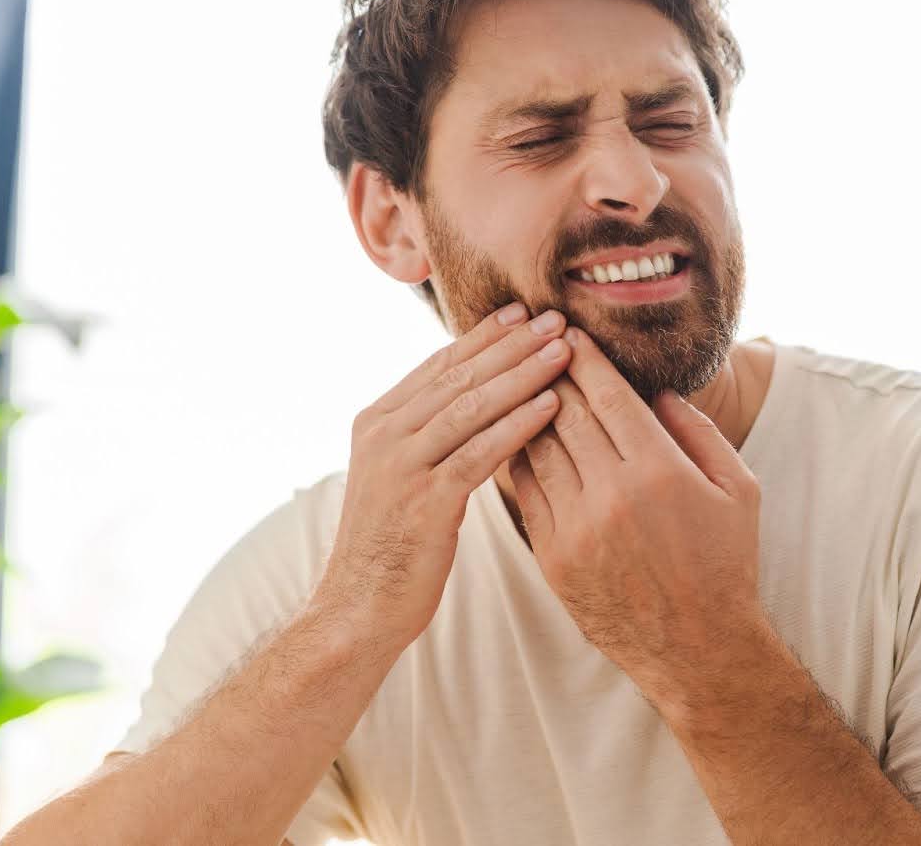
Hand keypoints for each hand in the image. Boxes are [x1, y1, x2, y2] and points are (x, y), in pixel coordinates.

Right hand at [314, 302, 571, 653]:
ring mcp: (401, 466)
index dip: (484, 336)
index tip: (523, 312)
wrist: (357, 609)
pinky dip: (518, 425)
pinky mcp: (424, 502)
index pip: (439, 365)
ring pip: (472, 406)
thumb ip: (426, 434)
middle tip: (555, 318)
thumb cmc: (392, 545)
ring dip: (523, 374)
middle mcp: (384, 434)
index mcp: (377, 421)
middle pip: (459, 376)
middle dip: (511, 344)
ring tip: (564, 352)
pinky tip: (552, 405)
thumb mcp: (399, 475)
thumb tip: (472, 397)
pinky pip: (480, 452)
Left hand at [506, 327, 763, 698]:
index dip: (583, 357)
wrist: (697, 650)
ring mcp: (576, 528)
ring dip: (527, 411)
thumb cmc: (726, 563)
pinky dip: (519, 457)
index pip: (608, 394)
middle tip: (535, 344)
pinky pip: (524, 491)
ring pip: (537, 448)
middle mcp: (612, 495)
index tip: (568, 332)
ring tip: (518, 382)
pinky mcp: (552, 557)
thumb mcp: (739, 489)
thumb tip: (659, 393)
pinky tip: (517, 437)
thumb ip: (700, 432)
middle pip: (566, 413)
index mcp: (659, 470)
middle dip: (549, 372)